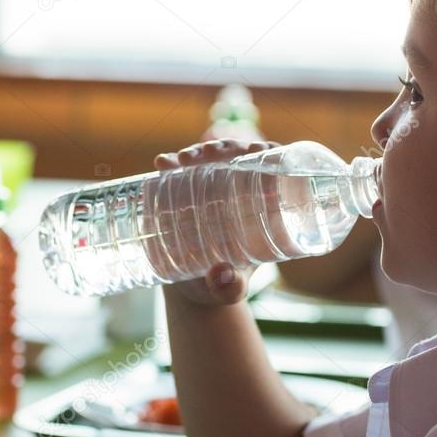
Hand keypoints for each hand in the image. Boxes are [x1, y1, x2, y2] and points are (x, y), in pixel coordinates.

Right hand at [153, 139, 279, 305]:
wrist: (192, 290)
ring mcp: (211, 191)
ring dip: (199, 151)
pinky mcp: (184, 194)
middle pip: (240, 156)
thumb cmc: (222, 286)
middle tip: (210, 154)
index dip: (269, 152)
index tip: (256, 150)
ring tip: (185, 159)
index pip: (274, 169)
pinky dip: (171, 164)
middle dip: (227, 147)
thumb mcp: (230, 288)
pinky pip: (180, 172)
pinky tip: (163, 163)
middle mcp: (239, 194)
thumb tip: (220, 275)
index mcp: (263, 209)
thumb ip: (229, 287)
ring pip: (211, 159)